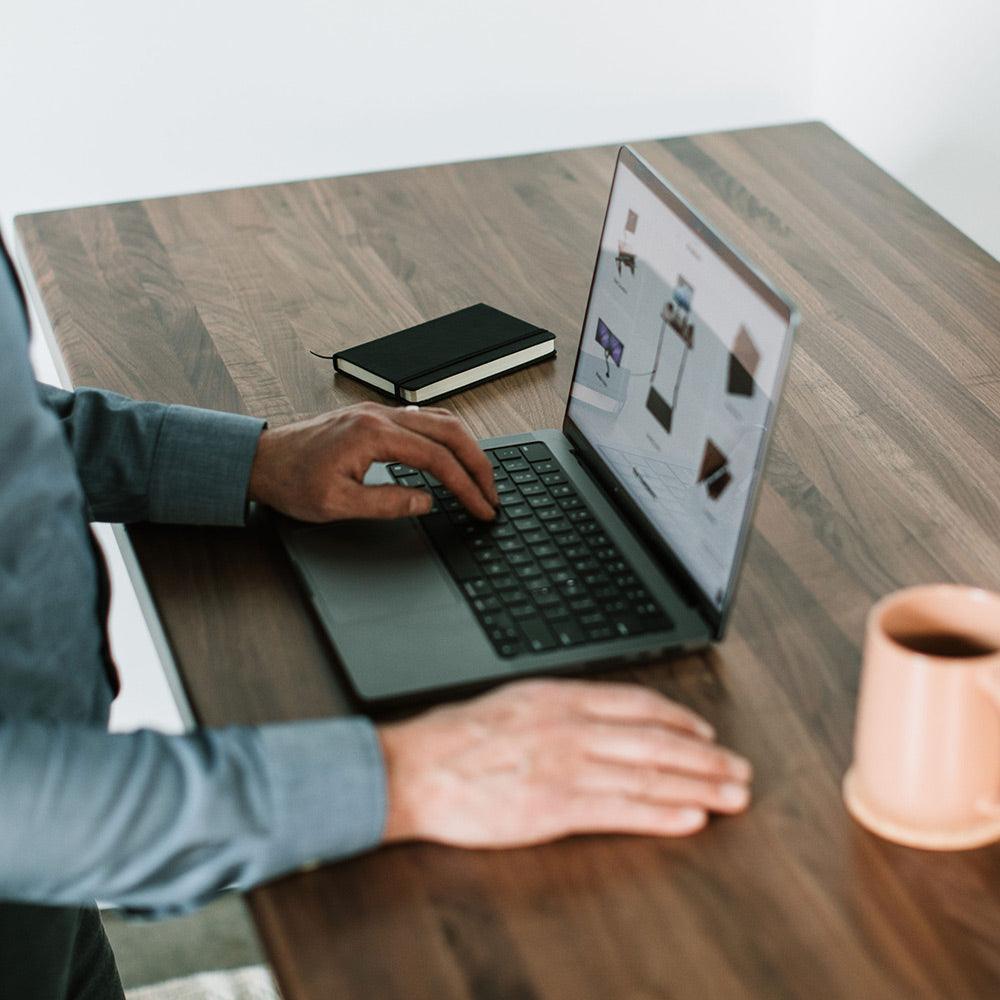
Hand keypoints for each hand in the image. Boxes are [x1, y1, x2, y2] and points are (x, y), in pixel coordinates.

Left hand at [248, 402, 497, 521]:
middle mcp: (379, 416)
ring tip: (481, 476)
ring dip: (466, 447)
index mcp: (373, 435)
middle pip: (449, 431)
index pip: (437, 459)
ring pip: (440, 419)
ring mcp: (377, 413)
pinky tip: (453, 454)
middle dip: (478, 463)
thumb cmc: (290, 481)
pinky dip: (447, 436)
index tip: (482, 507)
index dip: (466, 486)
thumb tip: (427, 501)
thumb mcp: (336, 504)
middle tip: (493, 494)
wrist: (258, 460)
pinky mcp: (373, 418)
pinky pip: (423, 419)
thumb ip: (387, 502)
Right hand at [379, 678, 751, 847]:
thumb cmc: (458, 738)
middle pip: (656, 740)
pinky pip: (620, 810)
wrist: (416, 768)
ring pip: (648, 773)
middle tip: (740, 770)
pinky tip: (690, 819)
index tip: (707, 733)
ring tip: (732, 796)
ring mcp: (566, 765)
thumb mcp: (514, 702)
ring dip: (699, 786)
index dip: (681, 719)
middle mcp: (571, 726)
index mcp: (561, 697)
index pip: (638, 704)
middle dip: (706, 758)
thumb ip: (560, 708)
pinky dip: (661, 814)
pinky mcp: (555, 806)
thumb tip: (603, 718)